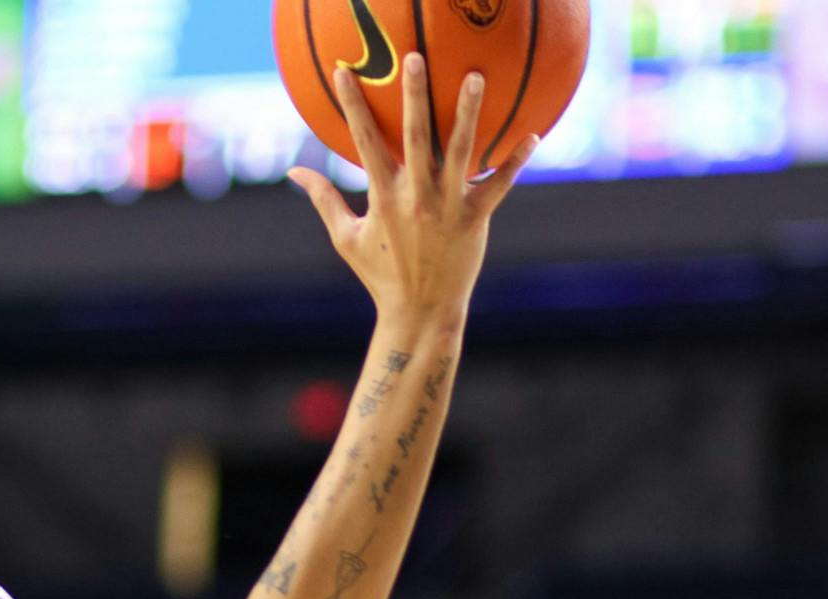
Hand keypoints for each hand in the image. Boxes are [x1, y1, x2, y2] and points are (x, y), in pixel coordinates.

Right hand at [287, 58, 536, 320]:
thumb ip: (323, 199)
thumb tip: (294, 172)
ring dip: (468, 113)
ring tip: (474, 77)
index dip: (353, 106)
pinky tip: (533, 135)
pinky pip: (498, 185)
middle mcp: (415, 197)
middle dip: (413, 96)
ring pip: (459, 152)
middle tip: (415, 58)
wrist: (420, 313)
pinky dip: (515, 162)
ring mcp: (447, 206)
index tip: (345, 71)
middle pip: (414, 137)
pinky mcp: (475, 219)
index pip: (363, 142)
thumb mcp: (346, 237)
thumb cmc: (380, 274)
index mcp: (382, 197)